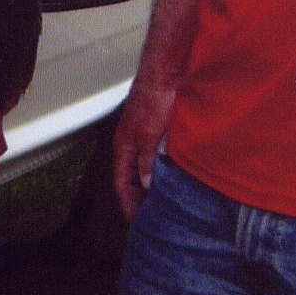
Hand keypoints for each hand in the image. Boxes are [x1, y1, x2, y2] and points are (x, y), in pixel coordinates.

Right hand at [111, 81, 174, 220]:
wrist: (165, 72)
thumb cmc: (153, 99)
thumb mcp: (149, 135)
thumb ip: (146, 161)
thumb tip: (146, 184)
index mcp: (123, 146)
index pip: (121, 183)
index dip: (128, 203)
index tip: (137, 221)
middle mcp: (130, 142)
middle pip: (131, 177)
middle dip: (139, 197)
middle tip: (152, 217)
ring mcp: (143, 135)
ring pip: (144, 166)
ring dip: (152, 183)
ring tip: (164, 201)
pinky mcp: (156, 128)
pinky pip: (155, 156)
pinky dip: (162, 168)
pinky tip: (174, 175)